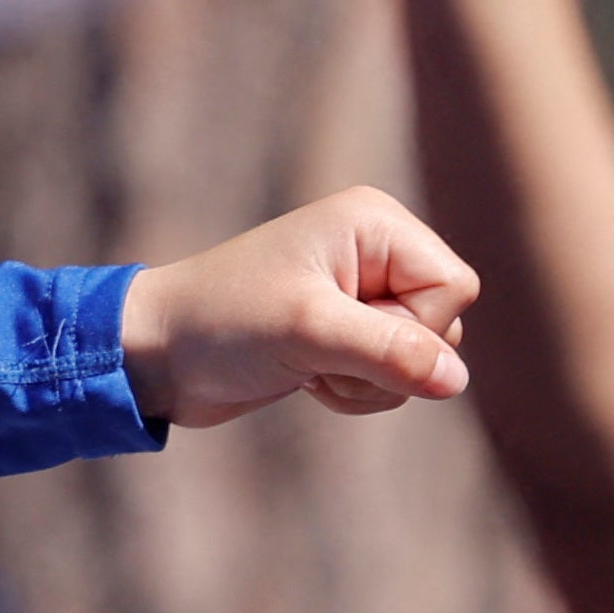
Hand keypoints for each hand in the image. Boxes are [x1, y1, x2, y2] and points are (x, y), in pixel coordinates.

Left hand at [120, 186, 479, 427]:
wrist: (157, 353)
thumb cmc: (222, 324)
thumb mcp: (309, 332)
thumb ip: (390, 351)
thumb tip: (456, 380)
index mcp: (374, 222)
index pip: (456, 287)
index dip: (413, 326)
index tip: (347, 325)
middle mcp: (375, 250)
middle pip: (445, 328)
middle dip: (386, 361)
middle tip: (315, 347)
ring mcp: (361, 293)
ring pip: (422, 361)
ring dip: (366, 382)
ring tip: (304, 362)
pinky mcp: (345, 332)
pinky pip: (393, 379)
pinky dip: (353, 390)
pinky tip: (304, 376)